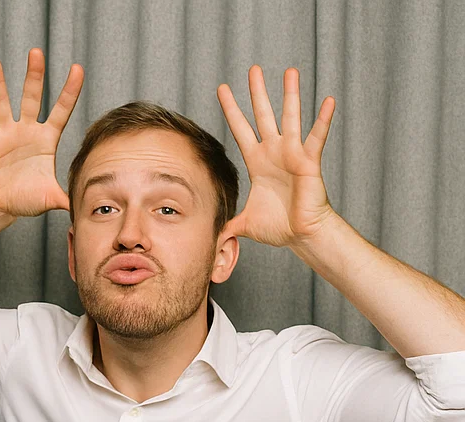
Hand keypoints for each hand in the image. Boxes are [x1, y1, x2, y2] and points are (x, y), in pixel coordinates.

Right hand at [0, 48, 83, 217]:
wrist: (0, 206)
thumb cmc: (26, 198)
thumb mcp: (51, 197)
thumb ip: (67, 197)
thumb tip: (86, 204)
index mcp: (46, 139)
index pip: (61, 111)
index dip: (69, 92)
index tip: (77, 68)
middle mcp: (25, 131)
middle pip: (31, 98)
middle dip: (34, 76)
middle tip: (36, 52)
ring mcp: (4, 135)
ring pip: (1, 104)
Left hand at [217, 66, 335, 247]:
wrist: (301, 236)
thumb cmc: (277, 227)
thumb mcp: (243, 224)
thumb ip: (225, 226)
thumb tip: (208, 238)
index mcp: (257, 162)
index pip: (241, 130)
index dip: (231, 110)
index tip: (222, 89)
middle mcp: (274, 152)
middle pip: (263, 116)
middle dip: (257, 93)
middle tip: (253, 68)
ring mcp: (292, 154)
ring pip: (290, 118)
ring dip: (290, 95)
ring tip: (290, 71)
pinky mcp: (308, 161)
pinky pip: (317, 138)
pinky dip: (322, 120)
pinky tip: (328, 100)